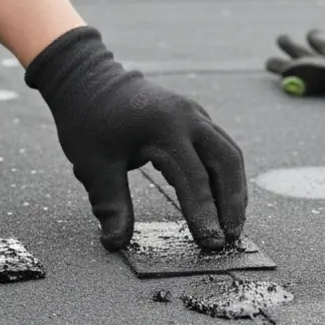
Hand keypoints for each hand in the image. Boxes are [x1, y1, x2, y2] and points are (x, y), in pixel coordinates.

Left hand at [25, 27, 247, 251]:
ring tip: (233, 224)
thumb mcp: (93, 166)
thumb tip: (115, 243)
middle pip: (226, 161)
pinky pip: (221, 147)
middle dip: (232, 202)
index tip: (211, 243)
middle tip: (231, 237)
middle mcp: (188, 118)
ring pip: (229, 153)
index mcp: (163, 128)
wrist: (89, 81)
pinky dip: (225, 175)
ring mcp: (196, 114)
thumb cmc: (89, 123)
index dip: (204, 213)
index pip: (193, 178)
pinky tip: (222, 200)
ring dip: (234, 189)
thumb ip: (110, 205)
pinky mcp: (196, 117)